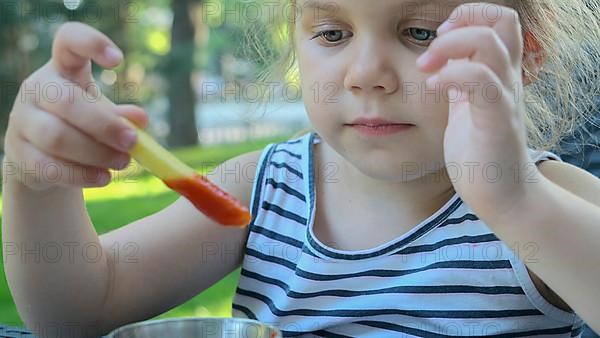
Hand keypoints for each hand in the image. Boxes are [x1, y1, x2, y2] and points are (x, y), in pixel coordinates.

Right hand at [3, 22, 147, 190]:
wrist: (44, 157)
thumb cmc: (81, 126)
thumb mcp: (104, 114)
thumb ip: (122, 115)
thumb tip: (139, 118)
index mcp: (62, 69)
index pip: (68, 41)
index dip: (91, 44)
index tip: (119, 60)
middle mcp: (36, 88)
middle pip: (66, 101)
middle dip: (105, 125)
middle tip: (132, 142)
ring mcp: (22, 121)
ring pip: (57, 137)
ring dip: (96, 153)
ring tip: (123, 162)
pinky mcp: (18, 154)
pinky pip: (49, 167)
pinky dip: (81, 175)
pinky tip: (103, 178)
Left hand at [416, 3, 535, 219]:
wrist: (502, 196)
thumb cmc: (481, 154)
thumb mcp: (466, 109)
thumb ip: (460, 85)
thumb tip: (441, 64)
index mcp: (498, 75)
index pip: (498, 21)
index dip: (469, 17)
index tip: (440, 37)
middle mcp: (507, 80)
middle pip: (503, 20)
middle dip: (463, 20)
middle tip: (434, 47)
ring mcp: (505, 98)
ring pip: (489, 44)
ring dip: (449, 47)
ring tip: (426, 68)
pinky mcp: (497, 121)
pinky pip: (481, 81)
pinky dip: (451, 76)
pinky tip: (433, 89)